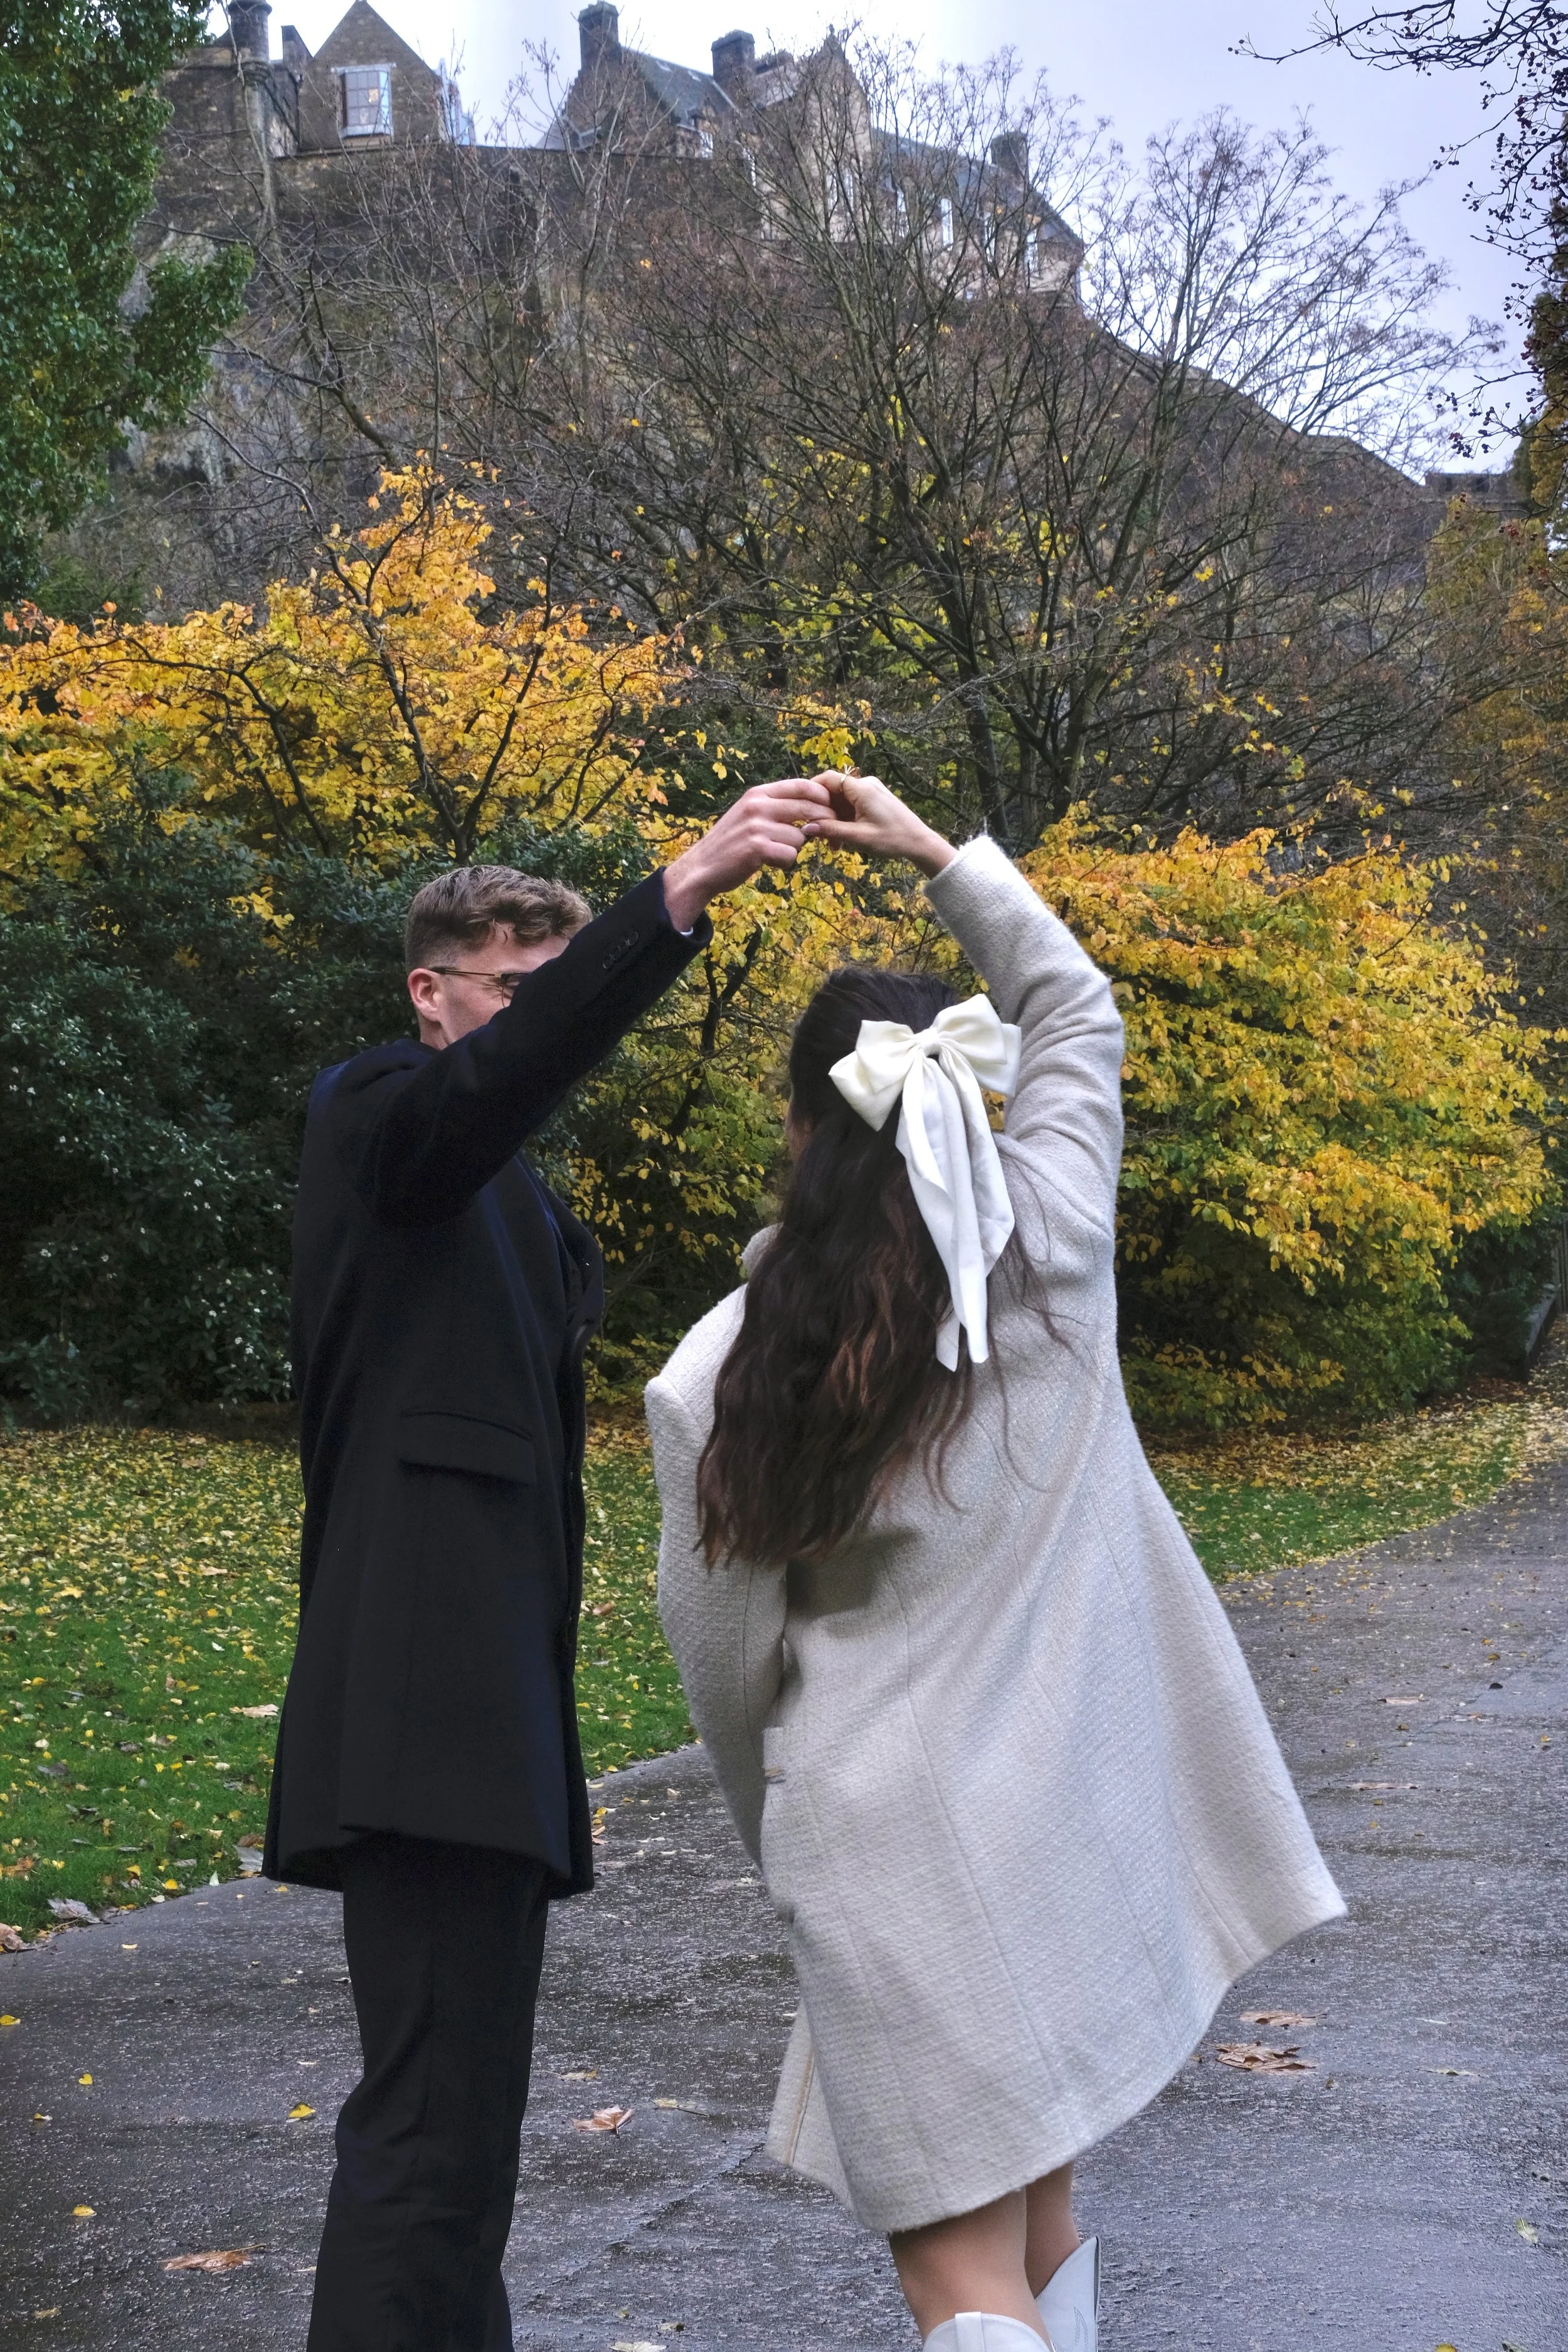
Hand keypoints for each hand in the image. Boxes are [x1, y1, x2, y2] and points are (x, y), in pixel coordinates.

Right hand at [662, 776, 835, 928]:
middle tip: (822, 836)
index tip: (830, 809)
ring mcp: (757, 827)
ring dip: (794, 848)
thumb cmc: (731, 842)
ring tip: (774, 852)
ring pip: (800, 837)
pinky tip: (769, 862)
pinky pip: (790, 855)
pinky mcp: (757, 848)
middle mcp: (757, 805)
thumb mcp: (749, 814)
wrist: (702, 867)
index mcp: (757, 793)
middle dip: (822, 824)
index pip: (802, 785)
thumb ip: (776, 807)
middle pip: (808, 809)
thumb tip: (813, 807)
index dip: (823, 797)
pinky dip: (785, 862)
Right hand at [801, 774, 955, 876]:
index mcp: (862, 789)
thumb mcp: (859, 838)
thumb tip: (807, 827)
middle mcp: (866, 784)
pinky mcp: (875, 799)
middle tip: (819, 835)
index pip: (828, 779)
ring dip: (834, 819)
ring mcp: (871, 791)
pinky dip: (845, 819)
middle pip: (834, 791)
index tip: (801, 807)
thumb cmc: (893, 840)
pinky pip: (852, 805)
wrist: (920, 843)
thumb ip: (832, 831)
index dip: (812, 791)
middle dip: (824, 812)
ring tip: (833, 843)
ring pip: (842, 800)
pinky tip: (844, 838)